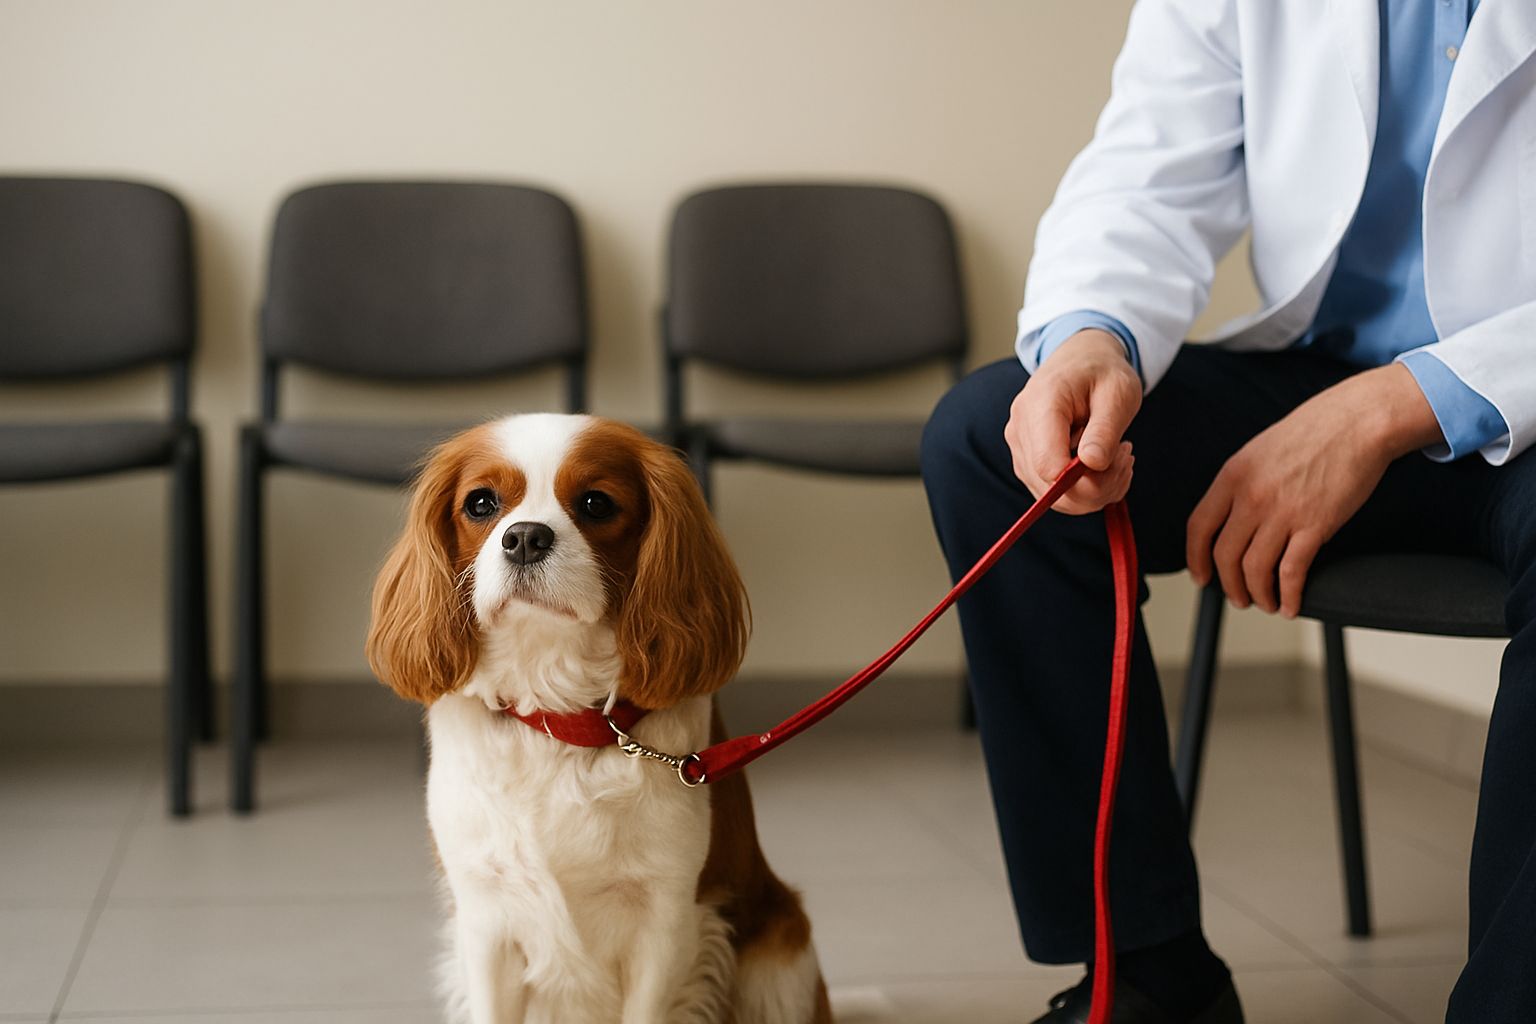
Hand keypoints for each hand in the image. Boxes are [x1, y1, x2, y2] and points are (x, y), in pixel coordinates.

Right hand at [1006, 329, 1142, 513]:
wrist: (1079, 360)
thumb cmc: (1101, 372)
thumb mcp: (1117, 392)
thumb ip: (1105, 429)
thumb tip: (1093, 465)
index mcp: (1040, 405)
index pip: (1049, 466)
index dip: (1086, 479)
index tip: (1121, 456)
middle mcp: (1020, 430)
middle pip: (1051, 489)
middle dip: (1098, 487)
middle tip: (1126, 458)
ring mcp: (1020, 448)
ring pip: (1055, 498)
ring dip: (1095, 490)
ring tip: (1118, 457)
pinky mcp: (1027, 461)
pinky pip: (1055, 494)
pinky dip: (1086, 490)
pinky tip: (1104, 464)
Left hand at [1186, 363, 1443, 616]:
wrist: (1358, 421)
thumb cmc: (1314, 432)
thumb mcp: (1260, 451)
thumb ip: (1241, 483)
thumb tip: (1230, 518)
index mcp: (1233, 476)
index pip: (1199, 527)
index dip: (1195, 558)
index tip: (1201, 577)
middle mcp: (1251, 496)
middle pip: (1225, 556)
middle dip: (1228, 586)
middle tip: (1238, 598)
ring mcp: (1282, 512)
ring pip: (1255, 570)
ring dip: (1258, 595)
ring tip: (1265, 603)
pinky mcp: (1315, 525)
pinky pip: (1292, 572)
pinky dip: (1288, 595)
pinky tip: (1291, 605)